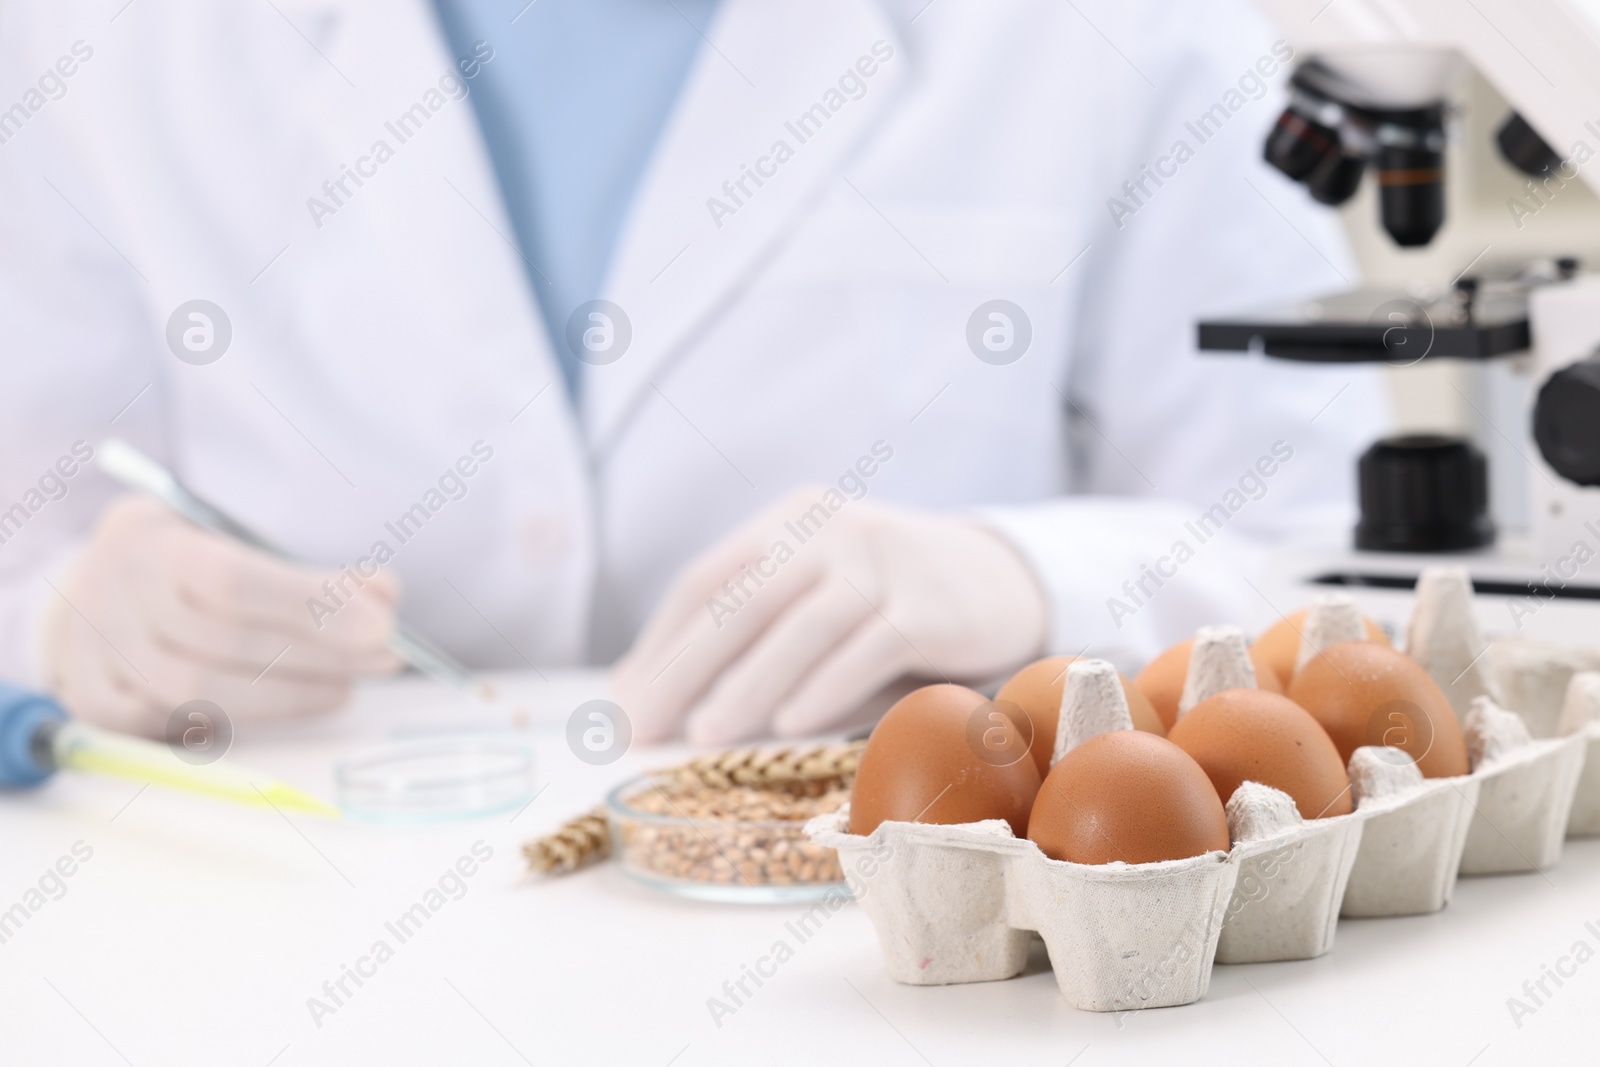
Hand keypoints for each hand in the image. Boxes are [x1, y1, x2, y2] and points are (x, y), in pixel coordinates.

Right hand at [41, 494, 401, 735]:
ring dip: (287, 695)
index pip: (235, 578)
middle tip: (383, 660)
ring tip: (343, 688)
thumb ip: (313, 572)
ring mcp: (93, 651)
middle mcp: (111, 593)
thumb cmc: (185, 565)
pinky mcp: (90, 700)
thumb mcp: (238, 543)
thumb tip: (385, 596)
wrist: (92, 587)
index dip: (312, 605)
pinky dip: (227, 722)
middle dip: (320, 655)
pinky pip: (165, 726)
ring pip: (198, 692)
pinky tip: (278, 708)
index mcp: (151, 538)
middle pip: (226, 642)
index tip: (382, 627)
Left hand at [614, 489, 1047, 744]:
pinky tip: (793, 725)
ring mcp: (883, 562)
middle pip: (742, 601)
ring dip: (749, 686)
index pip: (707, 580)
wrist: (1000, 580)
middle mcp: (831, 530)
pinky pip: (868, 648)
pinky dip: (827, 686)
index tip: (623, 702)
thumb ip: (747, 626)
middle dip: (685, 670)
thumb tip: (640, 688)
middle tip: (644, 728)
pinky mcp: (929, 605)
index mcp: (789, 522)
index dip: (660, 644)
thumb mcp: (815, 590)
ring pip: (802, 627)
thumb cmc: (886, 598)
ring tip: (706, 737)